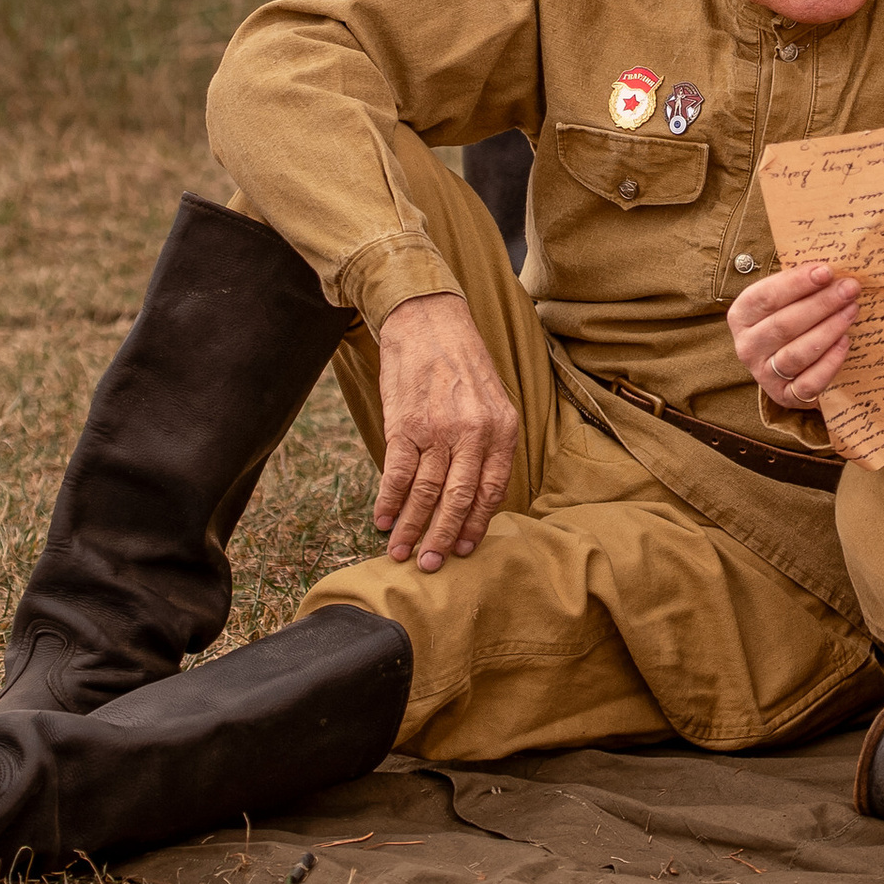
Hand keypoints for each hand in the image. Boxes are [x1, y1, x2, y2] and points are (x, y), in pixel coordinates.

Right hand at [371, 289, 519, 566]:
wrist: (428, 319)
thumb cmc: (462, 363)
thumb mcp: (493, 400)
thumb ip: (490, 445)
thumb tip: (478, 498)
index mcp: (502, 428)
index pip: (492, 491)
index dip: (476, 525)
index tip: (464, 550)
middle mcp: (474, 432)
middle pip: (458, 500)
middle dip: (442, 538)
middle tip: (429, 565)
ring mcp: (438, 428)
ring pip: (425, 493)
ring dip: (410, 527)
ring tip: (400, 551)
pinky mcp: (404, 423)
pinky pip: (397, 474)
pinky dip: (388, 501)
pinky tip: (381, 520)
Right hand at [727, 261, 860, 410]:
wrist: (784, 361)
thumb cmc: (788, 317)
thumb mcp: (784, 298)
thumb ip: (799, 284)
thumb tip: (829, 270)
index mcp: (741, 315)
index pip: (766, 297)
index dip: (797, 283)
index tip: (827, 271)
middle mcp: (747, 346)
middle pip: (784, 324)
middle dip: (821, 304)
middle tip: (849, 289)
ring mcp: (764, 374)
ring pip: (797, 354)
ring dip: (828, 330)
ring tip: (851, 311)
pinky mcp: (784, 396)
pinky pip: (809, 383)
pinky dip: (829, 363)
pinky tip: (845, 342)